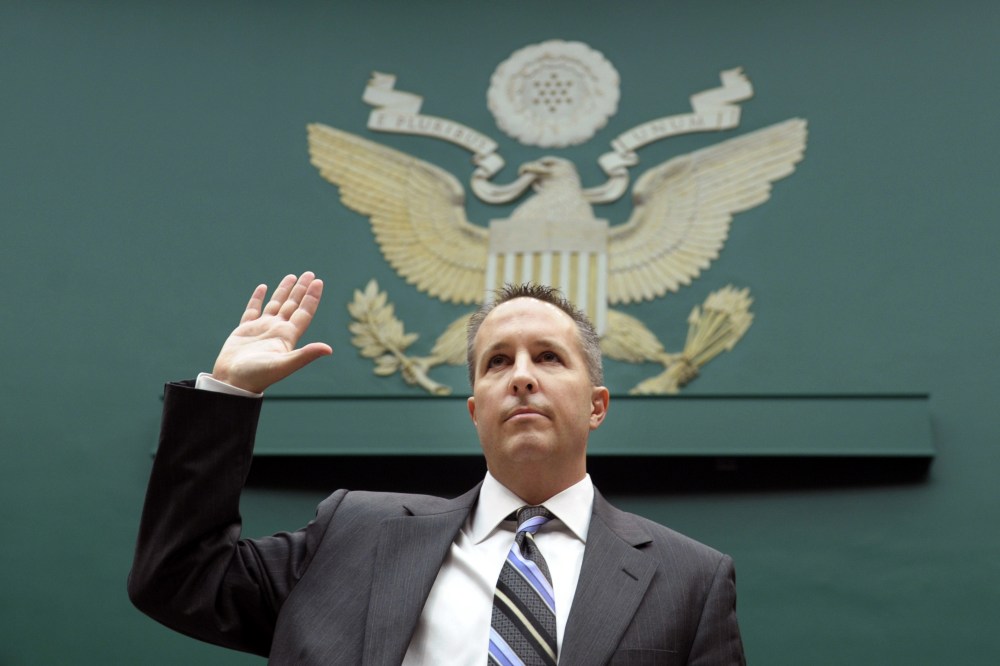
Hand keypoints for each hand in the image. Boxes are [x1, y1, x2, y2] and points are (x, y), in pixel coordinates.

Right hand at [211, 272, 332, 393]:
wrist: (233, 383)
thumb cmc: (258, 376)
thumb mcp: (284, 365)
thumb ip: (305, 355)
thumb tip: (329, 349)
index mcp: (287, 337)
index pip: (304, 312)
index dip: (311, 297)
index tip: (318, 281)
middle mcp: (277, 330)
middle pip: (293, 305)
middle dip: (301, 289)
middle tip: (310, 273)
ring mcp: (261, 329)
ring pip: (275, 305)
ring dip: (284, 291)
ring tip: (292, 276)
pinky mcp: (244, 330)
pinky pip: (253, 309)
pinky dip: (258, 298)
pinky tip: (263, 288)